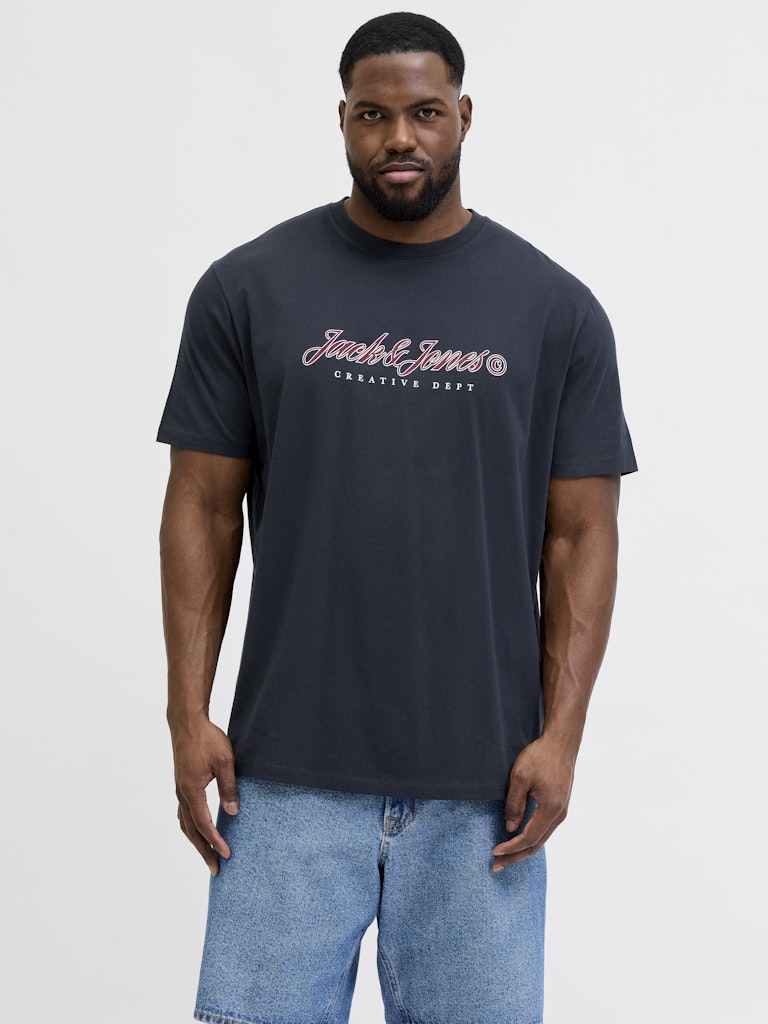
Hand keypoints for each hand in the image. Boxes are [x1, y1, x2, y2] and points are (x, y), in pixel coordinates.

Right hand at [170, 717, 238, 874]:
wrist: (187, 723)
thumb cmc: (207, 738)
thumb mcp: (225, 760)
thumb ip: (229, 786)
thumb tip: (233, 812)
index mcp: (192, 790)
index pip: (204, 824)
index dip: (215, 841)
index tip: (227, 855)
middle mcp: (182, 794)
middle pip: (192, 831)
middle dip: (204, 851)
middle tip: (216, 869)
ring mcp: (179, 790)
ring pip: (186, 824)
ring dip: (197, 842)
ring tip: (208, 856)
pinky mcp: (181, 786)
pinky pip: (184, 814)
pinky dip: (191, 828)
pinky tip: (199, 832)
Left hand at [491, 736, 574, 869]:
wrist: (561, 743)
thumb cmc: (540, 756)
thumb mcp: (520, 777)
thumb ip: (514, 804)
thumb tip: (510, 828)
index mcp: (551, 809)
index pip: (529, 838)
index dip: (511, 847)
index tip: (494, 852)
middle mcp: (560, 815)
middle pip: (537, 845)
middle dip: (515, 856)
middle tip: (496, 866)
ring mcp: (562, 811)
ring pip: (541, 839)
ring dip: (522, 849)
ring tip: (504, 857)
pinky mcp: (560, 806)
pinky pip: (544, 829)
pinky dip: (530, 838)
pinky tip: (518, 840)